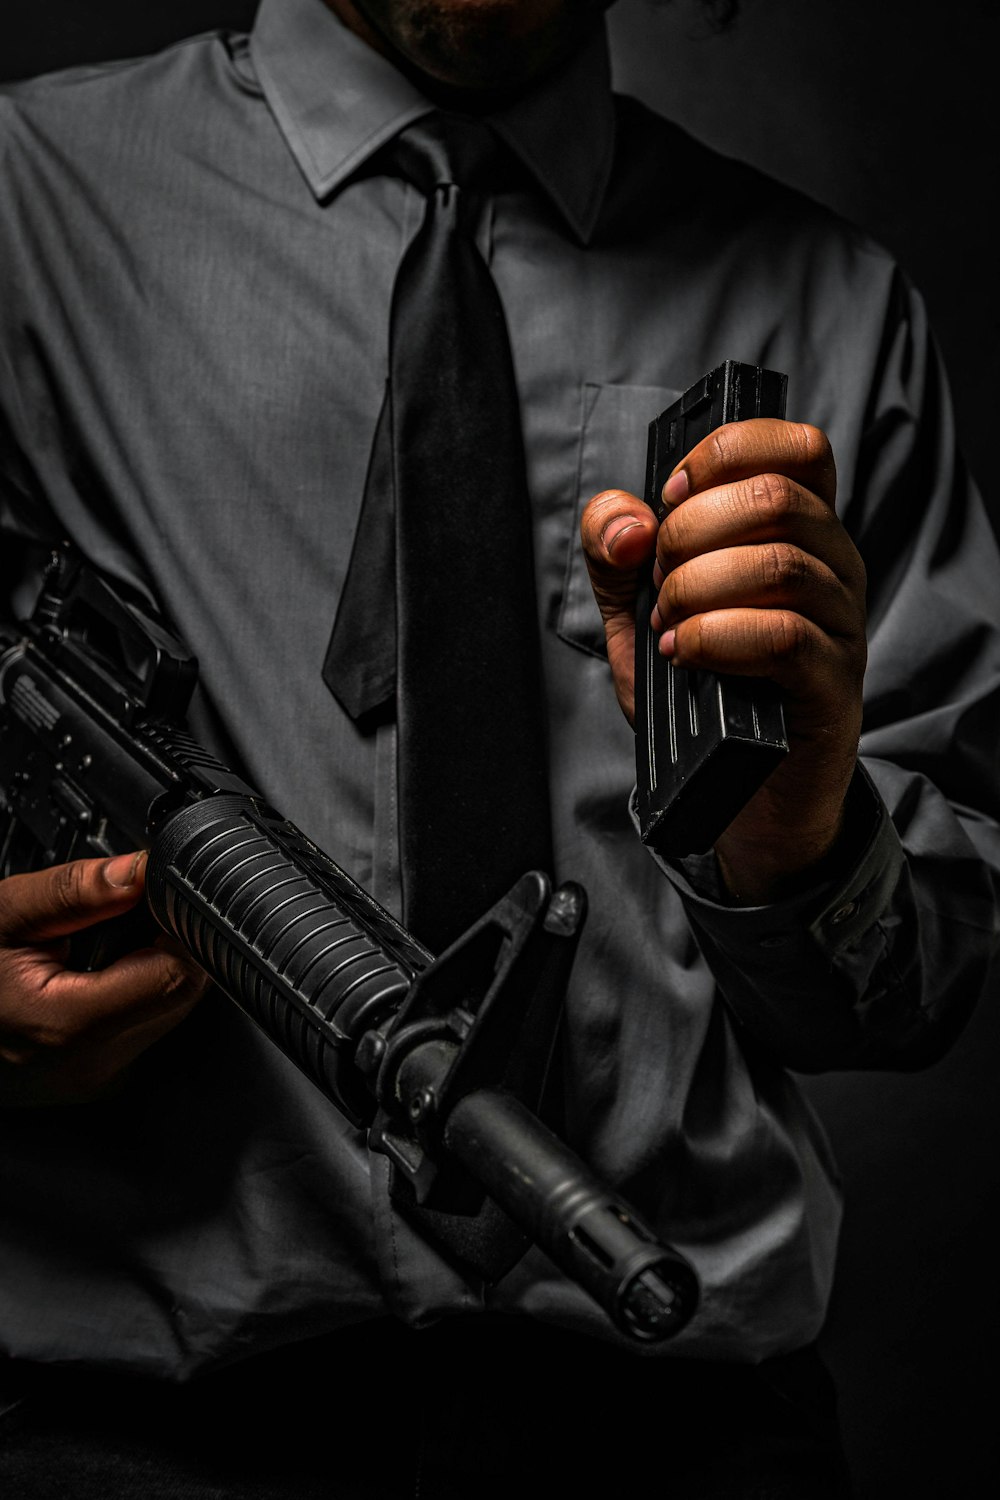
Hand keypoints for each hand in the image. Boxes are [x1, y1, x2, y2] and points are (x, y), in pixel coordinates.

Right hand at [0, 851, 208, 1105]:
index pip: (179, 973)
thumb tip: (138, 872)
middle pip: (183, 992)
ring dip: (153, 968)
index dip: (178, 925)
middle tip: (119, 918)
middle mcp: (94, 1065)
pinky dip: (135, 992)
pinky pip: (146, 1025)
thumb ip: (73, 891)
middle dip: (168, 943)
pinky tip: (94, 976)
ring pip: (171, 1009)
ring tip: (98, 948)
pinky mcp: (100, 1079)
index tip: (159, 898)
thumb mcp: (2, 915)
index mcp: (70, 1026)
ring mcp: (98, 1079)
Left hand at [580, 418, 866, 901]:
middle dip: (690, 530)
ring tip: (667, 625)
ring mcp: (840, 624)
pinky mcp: (833, 683)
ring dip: (697, 588)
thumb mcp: (637, 610)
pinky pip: (784, 635)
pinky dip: (716, 637)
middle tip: (657, 580)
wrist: (739, 791)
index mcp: (797, 531)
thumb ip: (614, 553)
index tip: (671, 492)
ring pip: (779, 563)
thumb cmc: (700, 690)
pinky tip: (683, 653)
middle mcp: (832, 566)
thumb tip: (627, 521)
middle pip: (776, 495)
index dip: (726, 451)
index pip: (794, 446)